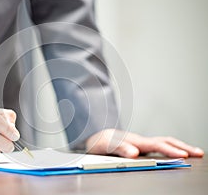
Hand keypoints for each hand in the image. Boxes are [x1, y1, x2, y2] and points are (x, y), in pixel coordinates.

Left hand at [86, 129, 203, 157]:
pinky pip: (159, 146)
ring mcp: (141, 143)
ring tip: (192, 153)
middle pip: (166, 141)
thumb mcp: (106, 146)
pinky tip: (174, 153)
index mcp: (135, 141)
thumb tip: (134, 154)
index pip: (157, 145)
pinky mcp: (140, 147)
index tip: (183, 156)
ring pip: (164, 143)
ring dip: (179, 147)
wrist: (95, 137)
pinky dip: (171, 148)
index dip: (170, 151)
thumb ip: (120, 149)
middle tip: (198, 153)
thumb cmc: (101, 141)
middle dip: (183, 146)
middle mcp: (140, 141)